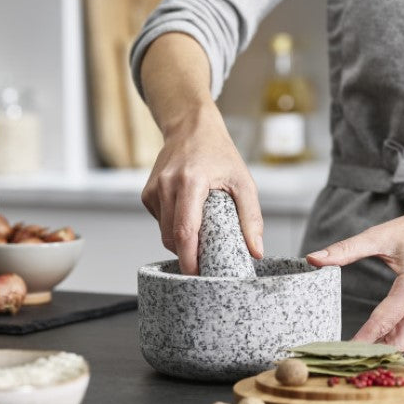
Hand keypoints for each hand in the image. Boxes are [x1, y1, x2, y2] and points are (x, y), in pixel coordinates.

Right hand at [141, 103, 263, 274]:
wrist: (191, 128)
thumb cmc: (219, 154)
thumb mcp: (243, 182)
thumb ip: (251, 217)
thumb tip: (256, 251)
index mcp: (190, 182)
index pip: (184, 231)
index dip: (189, 259)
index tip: (198, 275)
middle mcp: (166, 185)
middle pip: (172, 237)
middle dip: (188, 254)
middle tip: (207, 260)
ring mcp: (153, 189)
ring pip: (165, 232)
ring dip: (182, 240)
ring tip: (202, 230)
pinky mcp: (147, 194)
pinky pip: (161, 221)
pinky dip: (174, 226)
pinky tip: (189, 213)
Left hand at [306, 199, 403, 350]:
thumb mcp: (379, 236)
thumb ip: (345, 249)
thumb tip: (314, 258)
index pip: (383, 322)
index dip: (362, 340)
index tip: (343, 352)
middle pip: (398, 343)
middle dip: (373, 354)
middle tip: (345, 360)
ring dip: (381, 349)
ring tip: (353, 356)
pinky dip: (390, 339)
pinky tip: (372, 343)